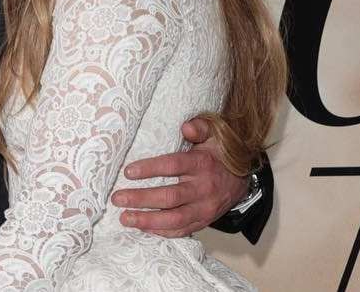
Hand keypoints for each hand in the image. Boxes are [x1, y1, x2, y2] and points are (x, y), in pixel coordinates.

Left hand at [110, 117, 249, 237]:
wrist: (242, 179)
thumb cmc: (219, 154)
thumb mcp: (214, 134)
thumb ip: (200, 127)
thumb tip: (186, 127)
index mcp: (202, 164)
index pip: (173, 166)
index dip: (150, 169)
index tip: (128, 171)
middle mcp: (204, 188)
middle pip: (170, 196)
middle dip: (141, 198)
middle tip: (117, 198)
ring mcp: (205, 208)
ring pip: (175, 219)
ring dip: (148, 220)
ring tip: (125, 218)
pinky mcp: (204, 221)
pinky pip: (182, 230)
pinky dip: (162, 232)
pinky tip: (143, 228)